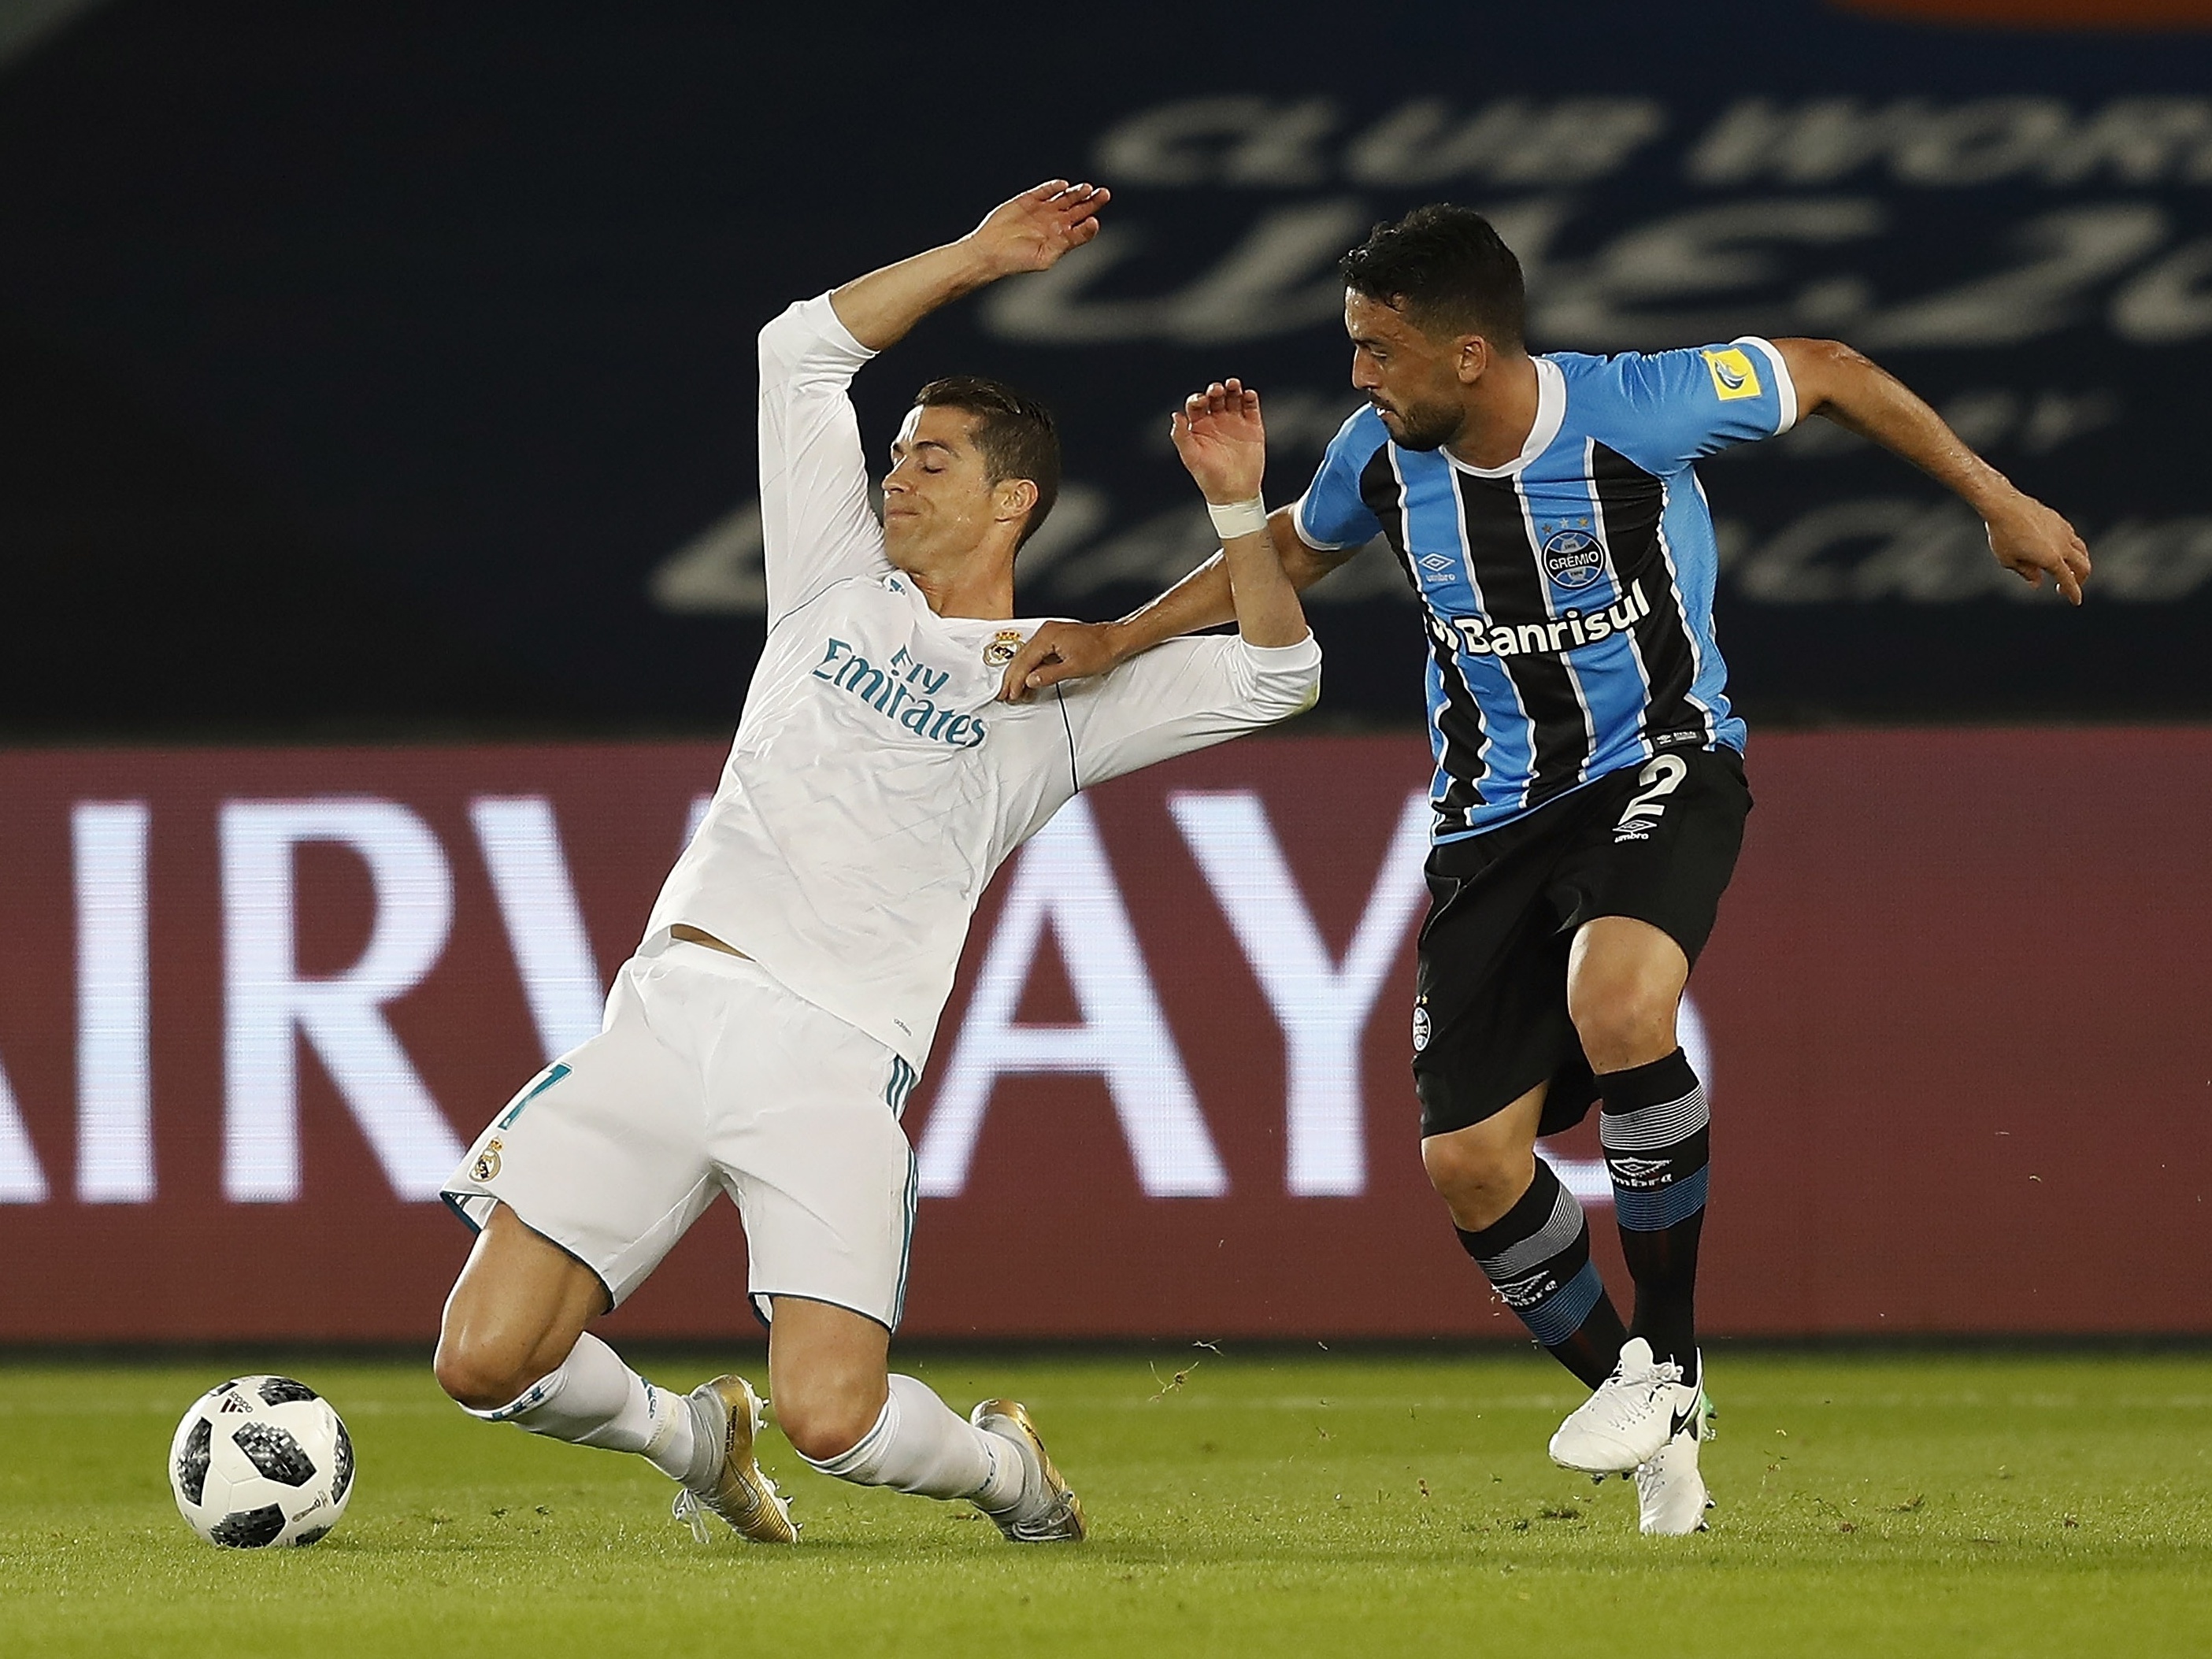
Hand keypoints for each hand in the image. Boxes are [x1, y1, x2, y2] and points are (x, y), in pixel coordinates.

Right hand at [964, 180, 1109, 279]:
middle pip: (1079, 209)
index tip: (1094, 220)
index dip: (1091, 224)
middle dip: (1092, 201)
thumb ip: (1069, 243)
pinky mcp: (1028, 200)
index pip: (1083, 229)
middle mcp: (1054, 223)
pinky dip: (1054, 187)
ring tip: (1087, 189)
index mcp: (1061, 239)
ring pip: (1065, 198)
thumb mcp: (1046, 257)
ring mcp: (1042, 210)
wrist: (990, 252)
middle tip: (1104, 194)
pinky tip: (1063, 185)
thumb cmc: (1017, 261)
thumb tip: (1091, 225)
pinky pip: (1045, 190)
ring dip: (1077, 193)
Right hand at [996, 619, 1126, 702]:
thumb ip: (1049, 675)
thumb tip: (1030, 681)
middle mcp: (1046, 632)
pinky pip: (1036, 654)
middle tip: (1005, 694)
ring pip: (1026, 656)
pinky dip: (1030, 668)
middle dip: (1012, 678)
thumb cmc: (1101, 650)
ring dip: (1019, 674)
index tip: (1011, 693)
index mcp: (1048, 637)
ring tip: (1014, 691)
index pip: (1025, 661)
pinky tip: (1028, 680)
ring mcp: (1050, 634)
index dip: (1016, 680)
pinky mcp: (1055, 639)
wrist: (1115, 640)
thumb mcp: (1074, 668)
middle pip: (1021, 657)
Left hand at [1170, 379, 1265, 505]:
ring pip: (1234, 398)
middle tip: (1217, 390)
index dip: (1198, 399)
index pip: (1197, 405)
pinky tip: (1248, 394)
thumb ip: (1181, 436)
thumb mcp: (1191, 457)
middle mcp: (1216, 421)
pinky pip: (1251, 407)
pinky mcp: (1252, 427)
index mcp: (1199, 426)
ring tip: (1233, 385)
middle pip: (1216, 397)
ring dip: (1233, 388)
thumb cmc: (1209, 477)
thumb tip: (1175, 415)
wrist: (1234, 493)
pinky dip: (1250, 398)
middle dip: (1215, 390)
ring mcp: (1235, 422)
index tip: (1200, 400)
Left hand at [1986, 492, 2090, 604]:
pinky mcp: (2059, 520)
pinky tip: (2062, 550)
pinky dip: (2072, 548)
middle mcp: (2062, 544)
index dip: (2074, 592)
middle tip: (2069, 586)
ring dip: (2080, 562)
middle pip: (2083, 565)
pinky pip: (2073, 537)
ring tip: (2069, 569)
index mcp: (2051, 558)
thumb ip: (2026, 573)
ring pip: (2082, 550)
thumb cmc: (2003, 534)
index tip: (2076, 601)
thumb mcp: (2009, 560)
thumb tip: (2037, 583)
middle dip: (2080, 579)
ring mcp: (2063, 530)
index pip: (2069, 580)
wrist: (2004, 505)